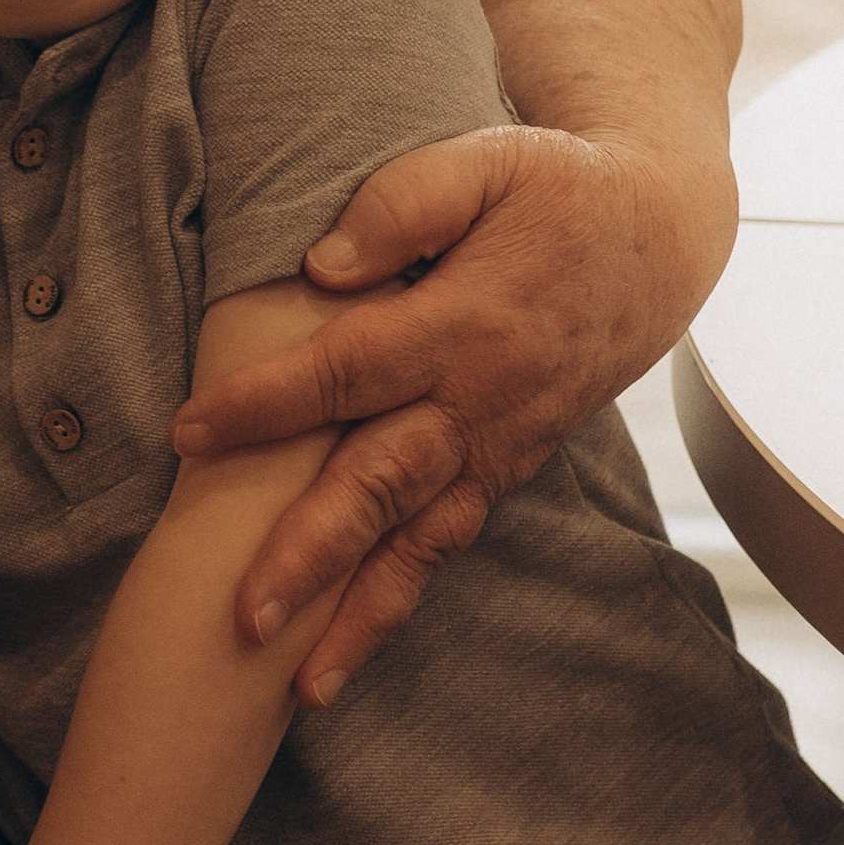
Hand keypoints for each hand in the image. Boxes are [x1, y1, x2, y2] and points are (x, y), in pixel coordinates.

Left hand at [175, 122, 733, 693]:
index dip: (268, 403)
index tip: (188, 431)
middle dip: (311, 554)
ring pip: (420, 543)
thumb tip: (320, 267)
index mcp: (467, 322)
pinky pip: (447, 545)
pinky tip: (344, 653)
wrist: (654, 239)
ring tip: (299, 684)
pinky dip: (398, 601)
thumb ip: (403, 204)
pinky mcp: (506, 469)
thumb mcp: (488, 160)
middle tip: (241, 612)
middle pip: (383, 485)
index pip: (350, 371)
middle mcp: (483, 402)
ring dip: (358, 615)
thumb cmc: (554, 189)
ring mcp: (499, 446)